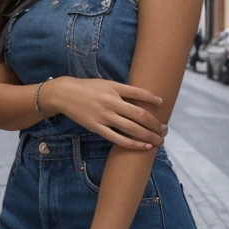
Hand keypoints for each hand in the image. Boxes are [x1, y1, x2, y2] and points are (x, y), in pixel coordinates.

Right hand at [47, 77, 167, 150]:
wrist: (64, 94)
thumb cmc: (86, 87)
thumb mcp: (105, 83)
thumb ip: (121, 90)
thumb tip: (141, 98)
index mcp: (114, 88)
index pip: (138, 93)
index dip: (152, 98)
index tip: (162, 103)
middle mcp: (111, 102)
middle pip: (139, 115)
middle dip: (155, 124)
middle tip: (165, 129)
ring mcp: (104, 116)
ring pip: (132, 128)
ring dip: (148, 135)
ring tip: (159, 140)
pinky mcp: (97, 128)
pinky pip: (118, 138)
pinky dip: (133, 143)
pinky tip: (144, 146)